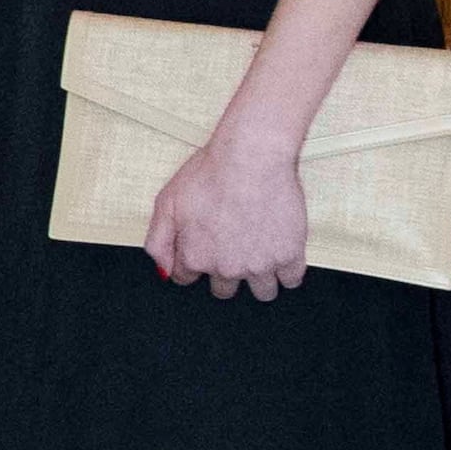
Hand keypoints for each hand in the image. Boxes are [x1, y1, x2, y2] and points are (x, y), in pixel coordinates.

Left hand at [144, 131, 311, 300]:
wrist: (251, 158)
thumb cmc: (210, 172)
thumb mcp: (167, 202)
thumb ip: (158, 242)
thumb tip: (164, 272)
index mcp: (195, 257)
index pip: (186, 278)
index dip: (193, 262)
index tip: (203, 248)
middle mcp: (226, 268)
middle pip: (224, 289)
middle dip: (225, 272)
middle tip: (232, 246)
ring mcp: (260, 265)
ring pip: (262, 292)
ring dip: (259, 278)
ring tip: (260, 252)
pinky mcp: (289, 256)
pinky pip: (292, 280)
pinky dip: (288, 271)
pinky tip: (282, 253)